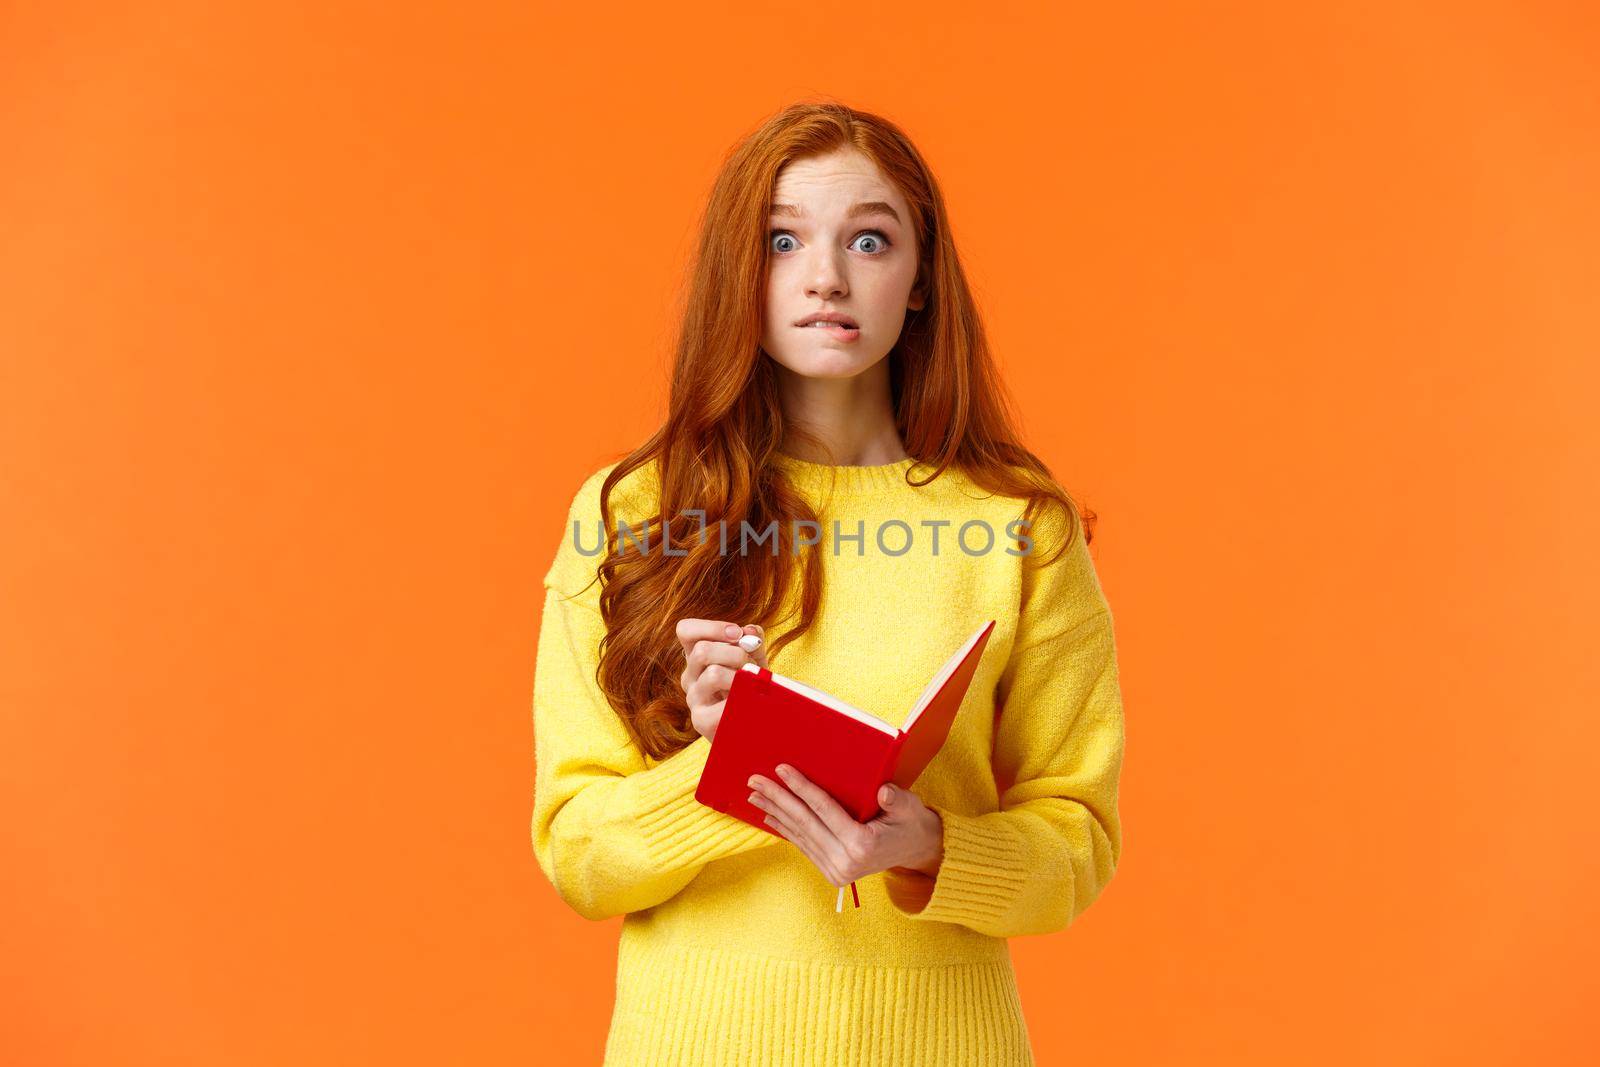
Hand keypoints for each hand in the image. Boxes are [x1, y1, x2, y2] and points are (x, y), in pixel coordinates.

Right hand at [675, 618, 767, 742]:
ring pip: (713, 674)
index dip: (711, 627)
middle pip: (702, 650)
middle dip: (735, 653)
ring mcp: (693, 699)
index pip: (685, 630)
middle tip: (752, 665)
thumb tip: (751, 631)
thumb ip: (753, 642)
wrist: (757, 725)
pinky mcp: (702, 721)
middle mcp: (690, 676)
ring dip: (741, 676)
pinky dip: (744, 698)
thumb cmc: (752, 687)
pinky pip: (723, 703)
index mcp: (697, 657)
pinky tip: (752, 702)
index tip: (738, 634)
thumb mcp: (754, 659)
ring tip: (755, 685)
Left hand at [746, 765, 943, 885]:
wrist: (917, 851)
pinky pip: (803, 846)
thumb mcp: (909, 807)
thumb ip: (897, 799)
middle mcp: (845, 862)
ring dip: (775, 814)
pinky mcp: (831, 872)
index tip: (780, 769)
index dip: (801, 787)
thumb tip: (883, 792)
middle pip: (804, 823)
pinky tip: (770, 817)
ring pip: (799, 835)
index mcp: (862, 844)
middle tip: (754, 781)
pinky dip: (785, 830)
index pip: (823, 810)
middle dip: (777, 799)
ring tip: (754, 796)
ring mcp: (837, 870)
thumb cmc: (911, 822)